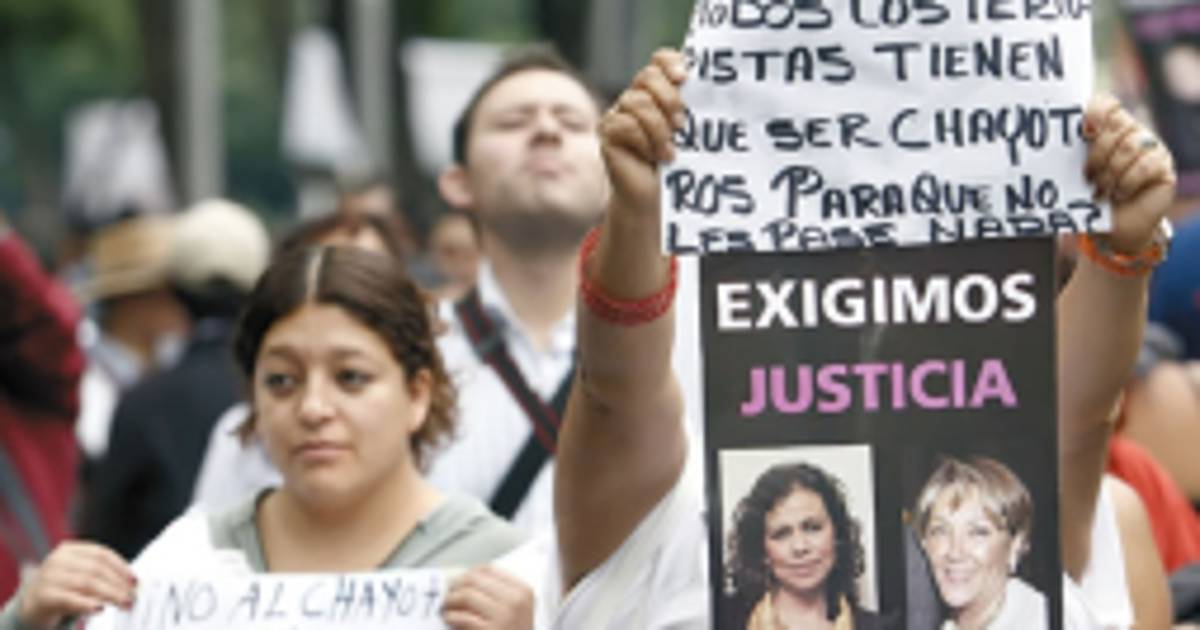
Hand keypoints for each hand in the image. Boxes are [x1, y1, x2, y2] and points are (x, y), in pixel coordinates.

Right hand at [17, 541, 135, 628]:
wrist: (31, 607)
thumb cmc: (63, 590)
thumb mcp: (82, 578)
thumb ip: (103, 576)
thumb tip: (133, 585)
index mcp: (70, 549)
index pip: (101, 554)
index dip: (121, 567)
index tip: (135, 581)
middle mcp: (58, 560)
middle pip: (96, 569)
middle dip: (118, 584)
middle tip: (132, 598)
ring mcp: (48, 576)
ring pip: (86, 583)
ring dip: (110, 595)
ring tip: (123, 604)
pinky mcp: (43, 595)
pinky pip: (69, 599)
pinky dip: (87, 604)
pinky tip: (100, 609)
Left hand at [441, 566, 532, 629]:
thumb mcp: (516, 609)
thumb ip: (496, 593)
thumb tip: (462, 580)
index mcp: (522, 590)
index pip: (488, 569)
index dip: (468, 574)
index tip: (458, 582)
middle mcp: (515, 601)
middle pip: (475, 579)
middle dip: (456, 585)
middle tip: (447, 594)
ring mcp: (504, 616)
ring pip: (466, 595)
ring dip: (450, 600)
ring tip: (446, 607)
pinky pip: (463, 617)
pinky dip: (452, 616)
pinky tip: (449, 619)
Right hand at [599, 48, 688, 221]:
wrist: (658, 200)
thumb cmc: (682, 166)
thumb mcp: (695, 133)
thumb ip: (700, 108)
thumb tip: (718, 86)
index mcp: (661, 90)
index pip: (661, 60)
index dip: (671, 63)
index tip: (684, 79)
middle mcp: (638, 96)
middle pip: (648, 75)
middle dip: (668, 98)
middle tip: (682, 125)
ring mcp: (620, 112)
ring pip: (637, 101)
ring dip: (658, 127)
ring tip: (670, 151)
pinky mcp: (608, 131)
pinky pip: (625, 124)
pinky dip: (644, 141)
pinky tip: (655, 157)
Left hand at [1082, 95, 1175, 253]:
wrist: (1116, 228)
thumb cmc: (1090, 198)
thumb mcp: (1075, 177)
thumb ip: (1067, 159)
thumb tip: (1040, 153)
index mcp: (1107, 128)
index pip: (1107, 103)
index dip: (1096, 112)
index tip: (1084, 132)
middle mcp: (1131, 131)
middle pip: (1116, 125)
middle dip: (1097, 153)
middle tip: (1086, 177)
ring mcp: (1150, 146)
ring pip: (1129, 146)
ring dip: (1110, 172)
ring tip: (1099, 191)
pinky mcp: (1163, 164)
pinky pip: (1145, 165)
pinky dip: (1128, 181)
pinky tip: (1119, 193)